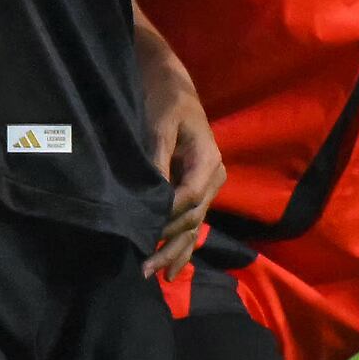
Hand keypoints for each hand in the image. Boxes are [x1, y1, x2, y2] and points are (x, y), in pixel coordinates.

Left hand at [132, 15, 219, 280]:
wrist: (170, 83)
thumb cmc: (164, 99)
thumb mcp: (158, 124)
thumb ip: (157, 159)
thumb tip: (152, 195)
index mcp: (209, 160)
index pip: (189, 197)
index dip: (167, 216)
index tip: (144, 230)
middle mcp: (214, 176)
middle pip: (193, 219)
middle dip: (170, 245)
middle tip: (146, 268)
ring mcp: (208, 185)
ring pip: (194, 226)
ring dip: (176, 252)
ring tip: (158, 276)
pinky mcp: (196, 188)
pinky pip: (191, 221)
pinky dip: (181, 244)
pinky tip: (173, 267)